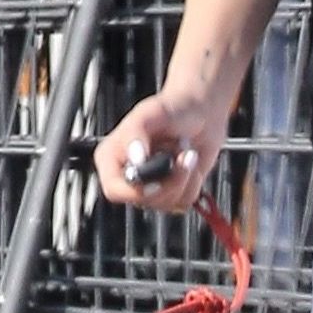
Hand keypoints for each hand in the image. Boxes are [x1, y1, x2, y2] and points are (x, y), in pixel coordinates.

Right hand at [94, 93, 225, 210]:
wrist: (201, 113)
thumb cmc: (170, 109)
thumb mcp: (148, 113)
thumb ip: (135, 133)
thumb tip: (136, 159)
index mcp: (111, 159)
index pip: (114, 189)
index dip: (136, 191)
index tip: (158, 181)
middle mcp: (128, 177)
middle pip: (144, 200)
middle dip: (170, 180)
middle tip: (183, 153)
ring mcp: (150, 188)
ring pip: (166, 203)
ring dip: (185, 177)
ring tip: (185, 152)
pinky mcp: (171, 194)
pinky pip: (184, 203)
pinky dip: (194, 183)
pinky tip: (190, 164)